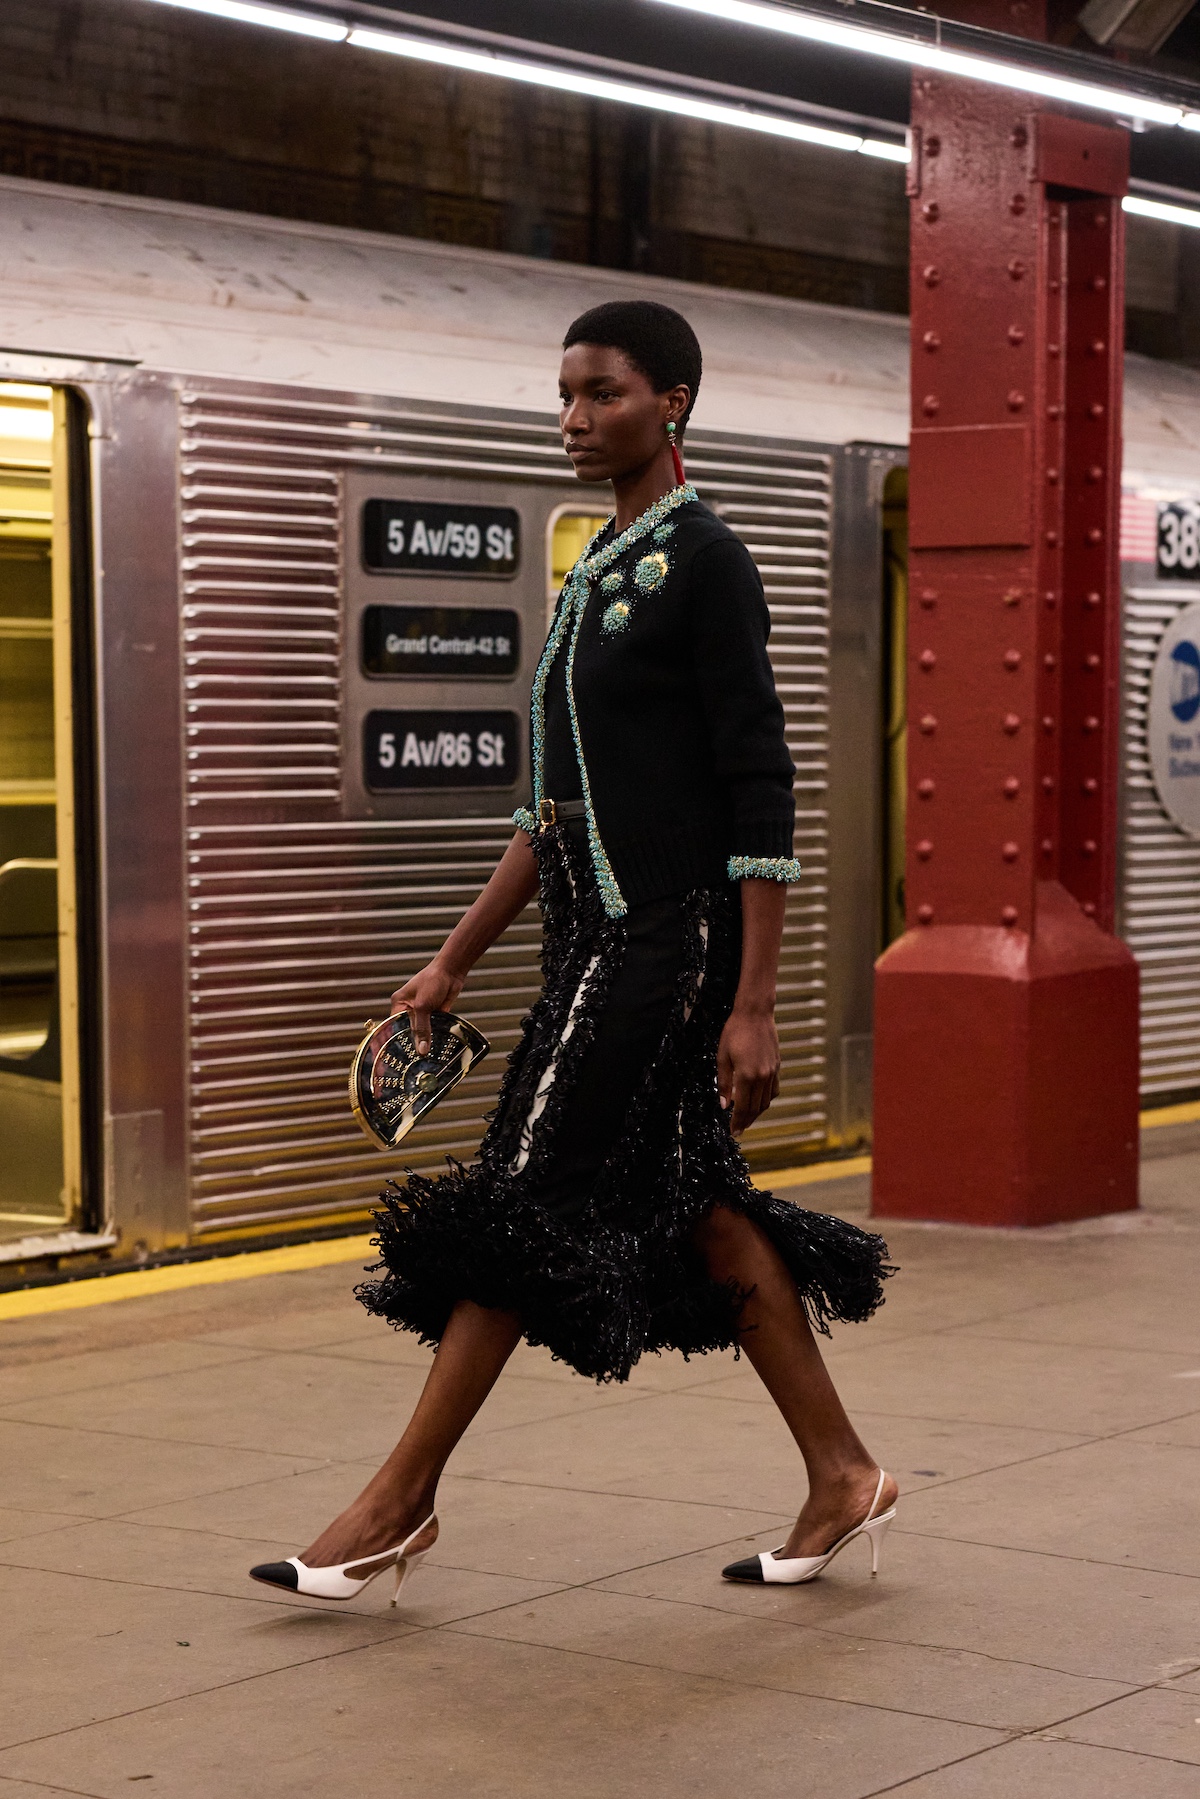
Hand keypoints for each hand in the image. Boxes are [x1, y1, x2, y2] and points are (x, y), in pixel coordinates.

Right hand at [391, 958, 464, 1054]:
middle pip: (408, 1031)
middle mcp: (408, 1009)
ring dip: (425, 1040)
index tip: (401, 1057)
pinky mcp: (434, 1014)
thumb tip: (421, 1050)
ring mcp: (422, 1012)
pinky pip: (433, 1028)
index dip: (398, 1041)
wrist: (451, 972)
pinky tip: (436, 1049)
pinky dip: (435, 1036)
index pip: (395, 1026)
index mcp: (399, 1004)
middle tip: (415, 1060)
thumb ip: (422, 1028)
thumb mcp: (423, 1006)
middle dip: (413, 1043)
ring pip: (422, 1031)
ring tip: (425, 1059)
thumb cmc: (432, 981)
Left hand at [717, 1006, 780, 1136]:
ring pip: (766, 1101)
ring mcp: (771, 1072)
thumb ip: (723, 1083)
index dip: (737, 1122)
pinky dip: (766, 1100)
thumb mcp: (722, 1057)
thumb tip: (724, 1104)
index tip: (733, 1132)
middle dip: (746, 1121)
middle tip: (739, 1130)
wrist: (755, 1014)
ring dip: (757, 1113)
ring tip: (747, 1119)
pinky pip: (773, 1090)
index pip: (742, 1107)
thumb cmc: (735, 1032)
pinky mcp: (777, 1066)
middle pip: (755, 1108)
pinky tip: (759, 1102)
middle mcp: (762, 1077)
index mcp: (746, 1076)